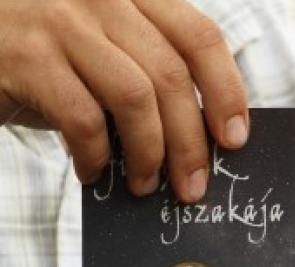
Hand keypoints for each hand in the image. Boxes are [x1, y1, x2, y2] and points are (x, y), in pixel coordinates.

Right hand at [0, 0, 247, 202]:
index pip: (199, 35)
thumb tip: (200, 137)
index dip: (227, 90)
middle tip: (194, 186)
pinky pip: (83, 118)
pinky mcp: (27, 56)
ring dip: (150, 153)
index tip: (236, 138)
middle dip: (191, 142)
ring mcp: (61, 21)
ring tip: (146, 185)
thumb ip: (148, 72)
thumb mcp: (102, 48)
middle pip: (173, 76)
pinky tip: (93, 172)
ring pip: (136, 97)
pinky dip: (96, 155)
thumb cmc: (43, 55)